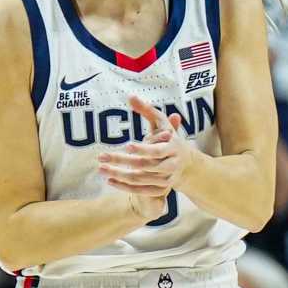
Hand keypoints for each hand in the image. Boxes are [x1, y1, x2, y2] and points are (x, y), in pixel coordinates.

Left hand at [98, 95, 190, 218]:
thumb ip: (147, 110)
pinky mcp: (160, 190)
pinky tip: (110, 181)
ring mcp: (166, 180)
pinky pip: (140, 191)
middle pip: (144, 166)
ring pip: (139, 180)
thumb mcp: (162, 123)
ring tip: (101, 168)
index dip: (142, 149)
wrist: (185, 164)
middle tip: (101, 156)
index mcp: (173, 148)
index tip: (126, 146)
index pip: (156, 151)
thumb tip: (130, 96)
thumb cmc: (169, 139)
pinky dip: (124, 187)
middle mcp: (171, 166)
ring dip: (118, 175)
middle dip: (122, 161)